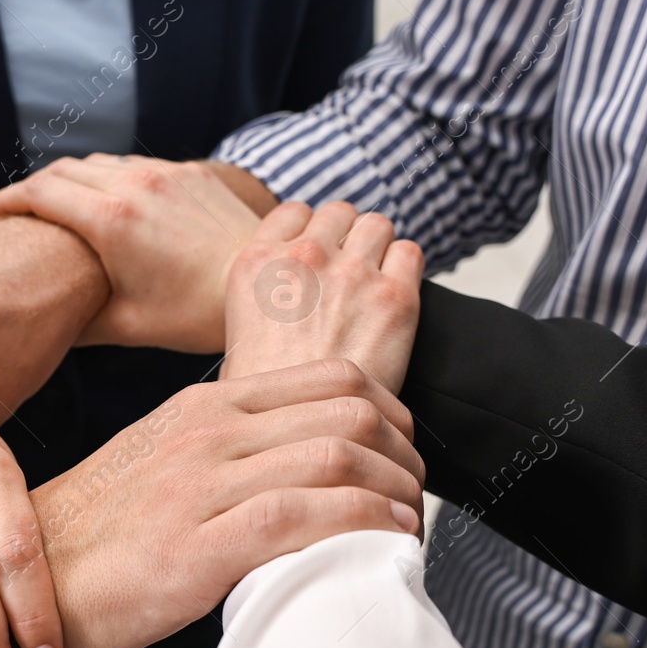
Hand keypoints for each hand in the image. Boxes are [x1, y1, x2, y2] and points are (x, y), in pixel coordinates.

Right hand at [0, 154, 258, 353]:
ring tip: (57, 212)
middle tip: (15, 216)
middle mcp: (134, 183)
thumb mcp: (127, 325)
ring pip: (96, 163)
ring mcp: (163, 172)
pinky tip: (108, 207)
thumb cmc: (195, 314)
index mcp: (111, 219)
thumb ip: (76, 319)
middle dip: (30, 190)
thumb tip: (37, 325)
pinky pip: (132, 165)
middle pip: (59, 170)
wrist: (267, 285)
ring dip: (69, 182)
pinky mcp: (188, 172)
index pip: (36, 193)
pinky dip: (107, 180)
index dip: (3, 204)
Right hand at [34, 360, 424, 647]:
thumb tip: (295, 463)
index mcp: (202, 407)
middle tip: (417, 493)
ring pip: (334, 457)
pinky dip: (359, 525)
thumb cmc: (96, 535)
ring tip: (409, 526)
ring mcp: (198, 486)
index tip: (404, 454)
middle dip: (405, 452)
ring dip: (394, 492)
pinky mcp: (193, 547)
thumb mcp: (163, 463)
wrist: (26, 582)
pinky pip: (300, 517)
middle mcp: (206, 433)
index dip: (391, 412)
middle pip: (347, 410)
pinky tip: (381, 543)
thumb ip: (226, 450)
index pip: (328, 379)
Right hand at [222, 202, 424, 395]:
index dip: (310, 230)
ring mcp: (350, 273)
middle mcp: (303, 258)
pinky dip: (406, 268)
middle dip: (346, 237)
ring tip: (373, 285)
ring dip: (378, 248)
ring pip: (377, 224)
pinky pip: (410, 252)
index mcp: (256, 263)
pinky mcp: (394, 296)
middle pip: (339, 213)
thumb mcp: (237, 337)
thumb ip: (260, 298)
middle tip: (349, 275)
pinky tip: (394, 299)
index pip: (294, 211)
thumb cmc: (268, 398)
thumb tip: (285, 298)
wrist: (299, 436)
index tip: (316, 254)